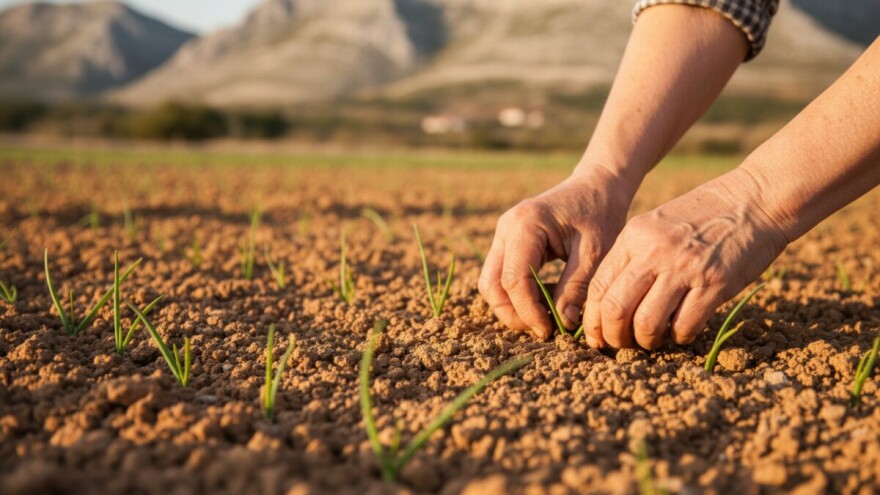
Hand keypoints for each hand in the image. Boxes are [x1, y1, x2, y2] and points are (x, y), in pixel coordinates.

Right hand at [479, 164, 635, 338]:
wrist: (596, 187)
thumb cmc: (599, 214)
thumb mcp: (596, 252)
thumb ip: (576, 287)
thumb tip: (563, 322)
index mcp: (525, 225)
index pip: (513, 279)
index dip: (528, 311)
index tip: (550, 330)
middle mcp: (506, 228)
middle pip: (491, 284)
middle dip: (513, 314)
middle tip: (543, 330)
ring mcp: (502, 235)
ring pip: (491, 283)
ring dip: (511, 307)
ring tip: (543, 319)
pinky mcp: (507, 243)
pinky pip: (500, 276)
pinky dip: (515, 295)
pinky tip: (542, 302)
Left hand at [582, 167, 788, 348]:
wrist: (756, 199)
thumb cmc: (703, 215)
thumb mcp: (656, 224)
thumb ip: (633, 256)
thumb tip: (609, 303)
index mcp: (633, 236)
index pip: (598, 288)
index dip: (593, 320)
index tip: (598, 335)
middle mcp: (654, 252)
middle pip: (615, 309)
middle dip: (613, 337)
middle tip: (623, 344)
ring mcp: (684, 268)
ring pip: (646, 323)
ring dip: (646, 341)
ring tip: (654, 339)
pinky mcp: (715, 284)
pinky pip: (684, 326)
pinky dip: (679, 337)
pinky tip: (682, 330)